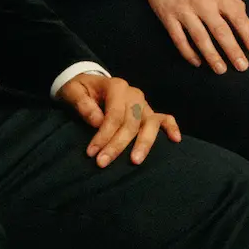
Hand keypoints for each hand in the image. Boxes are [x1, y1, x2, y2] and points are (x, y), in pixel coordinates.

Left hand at [61, 72, 180, 166]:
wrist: (88, 85)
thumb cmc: (80, 90)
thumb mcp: (73, 91)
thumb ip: (83, 104)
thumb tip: (97, 121)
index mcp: (116, 86)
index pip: (114, 114)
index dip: (103, 135)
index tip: (92, 153)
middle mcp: (133, 94)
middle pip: (131, 122)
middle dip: (117, 145)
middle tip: (102, 163)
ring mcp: (143, 104)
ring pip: (150, 123)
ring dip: (143, 143)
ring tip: (135, 161)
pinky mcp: (148, 112)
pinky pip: (165, 119)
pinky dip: (172, 128)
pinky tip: (175, 140)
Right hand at [142, 0, 248, 72]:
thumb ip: (229, 2)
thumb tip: (243, 23)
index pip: (237, 16)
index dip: (248, 35)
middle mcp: (202, 3)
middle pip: (220, 30)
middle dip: (232, 50)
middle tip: (242, 67)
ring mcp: (183, 11)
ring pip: (200, 38)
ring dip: (212, 56)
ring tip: (221, 70)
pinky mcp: (168, 18)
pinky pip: (179, 40)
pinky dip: (189, 53)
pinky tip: (198, 63)